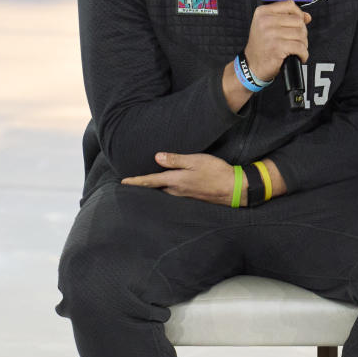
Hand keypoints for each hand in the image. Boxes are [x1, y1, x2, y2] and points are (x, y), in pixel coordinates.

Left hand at [121, 152, 237, 205]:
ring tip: (144, 185)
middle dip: (142, 186)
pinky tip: (165, 188)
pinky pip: (173, 195)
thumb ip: (176, 160)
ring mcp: (184, 197)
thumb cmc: (216, 172)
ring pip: (163, 193)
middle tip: (129, 183)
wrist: (235, 189)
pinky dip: (165, 191)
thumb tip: (157, 157)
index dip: (135, 181)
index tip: (123, 182)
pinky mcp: (191, 199)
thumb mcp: (196, 161)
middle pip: (154, 189)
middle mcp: (176, 192)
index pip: (150, 181)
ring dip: (153, 189)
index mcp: (175, 181)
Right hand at [243, 1, 310, 83]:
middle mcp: (265, 21)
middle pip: (298, 21)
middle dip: (302, 32)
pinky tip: (297, 56)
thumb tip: (307, 16)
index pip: (289, 5)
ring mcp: (271, 34)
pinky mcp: (277, 47)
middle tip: (295, 40)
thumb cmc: (261, 47)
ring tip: (295, 49)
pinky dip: (303, 54)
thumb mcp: (268, 27)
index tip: (298, 23)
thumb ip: (287, 18)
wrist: (252, 65)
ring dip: (303, 44)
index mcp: (262, 13)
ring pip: (301, 34)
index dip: (298, 14)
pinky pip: (300, 47)